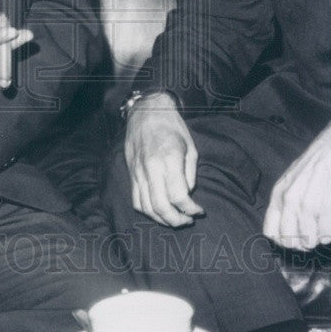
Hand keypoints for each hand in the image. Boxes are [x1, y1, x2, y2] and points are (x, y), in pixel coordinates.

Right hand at [124, 92, 204, 226]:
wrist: (146, 111)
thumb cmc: (172, 126)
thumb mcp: (190, 146)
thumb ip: (189, 173)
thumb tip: (186, 194)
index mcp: (169, 159)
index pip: (179, 196)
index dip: (191, 209)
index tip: (199, 211)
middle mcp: (151, 167)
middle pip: (161, 207)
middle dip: (176, 220)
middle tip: (188, 220)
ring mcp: (138, 171)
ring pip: (146, 207)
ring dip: (162, 219)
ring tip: (175, 219)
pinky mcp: (131, 173)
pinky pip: (136, 200)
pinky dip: (147, 211)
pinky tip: (158, 211)